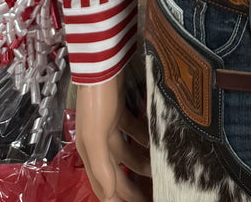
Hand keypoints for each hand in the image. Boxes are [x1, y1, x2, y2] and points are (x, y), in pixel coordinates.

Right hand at [74, 71, 151, 201]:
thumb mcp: (95, 136)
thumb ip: (102, 166)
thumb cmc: (97, 99)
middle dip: (132, 186)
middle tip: (154, 194)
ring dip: (141, 162)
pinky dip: (144, 138)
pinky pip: (134, 130)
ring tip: (159, 170)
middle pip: (117, 172)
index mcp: (90, 152)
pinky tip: (156, 141)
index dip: (118, 200)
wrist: (102, 62)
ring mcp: (109, 125)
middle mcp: (98, 141)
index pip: (104, 186)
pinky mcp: (120, 110)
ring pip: (127, 151)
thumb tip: (110, 194)